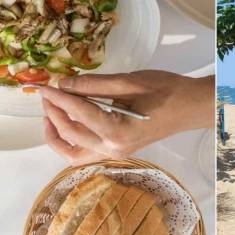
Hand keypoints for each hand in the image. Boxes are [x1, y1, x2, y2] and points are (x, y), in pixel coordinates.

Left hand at [40, 71, 213, 164]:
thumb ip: (93, 85)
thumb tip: (63, 85)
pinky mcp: (117, 151)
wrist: (191, 107)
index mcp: (117, 131)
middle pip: (71, 134)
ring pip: (73, 152)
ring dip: (57, 133)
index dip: (57, 97)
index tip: (42, 84)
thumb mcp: (129, 81)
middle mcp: (113, 148)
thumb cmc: (166, 90)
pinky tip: (66, 125)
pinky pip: (85, 153)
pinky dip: (71, 142)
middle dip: (53, 112)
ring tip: (50, 112)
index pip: (77, 113)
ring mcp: (115, 153)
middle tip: (45, 92)